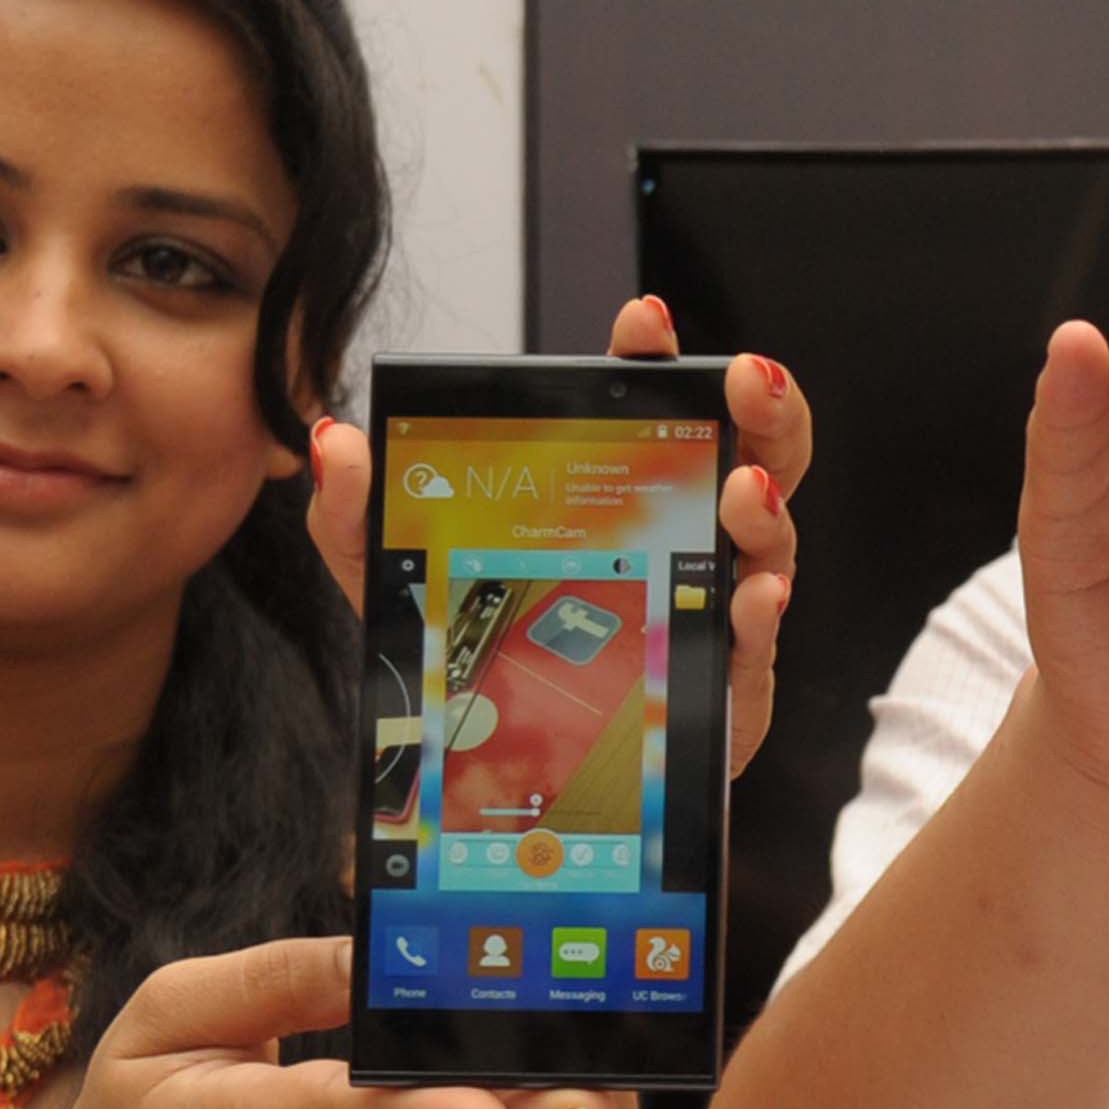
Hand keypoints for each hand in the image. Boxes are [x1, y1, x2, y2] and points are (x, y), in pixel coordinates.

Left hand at [306, 296, 812, 778]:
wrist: (523, 784)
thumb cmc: (489, 672)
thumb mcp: (408, 587)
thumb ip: (365, 516)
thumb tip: (336, 443)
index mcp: (622, 497)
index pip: (652, 407)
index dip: (654, 360)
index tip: (642, 324)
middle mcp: (684, 538)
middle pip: (756, 455)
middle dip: (766, 407)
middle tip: (749, 379)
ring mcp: (714, 607)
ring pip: (771, 540)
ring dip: (767, 505)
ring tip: (741, 489)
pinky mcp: (729, 683)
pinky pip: (759, 639)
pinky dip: (761, 610)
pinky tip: (749, 594)